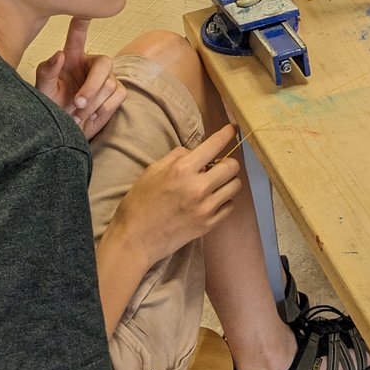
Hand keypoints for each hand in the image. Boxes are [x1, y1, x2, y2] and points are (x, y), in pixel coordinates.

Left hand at [35, 18, 126, 139]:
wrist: (67, 129)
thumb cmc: (53, 106)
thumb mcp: (44, 89)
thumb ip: (47, 71)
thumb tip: (59, 54)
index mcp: (73, 57)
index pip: (78, 35)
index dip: (82, 22)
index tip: (83, 10)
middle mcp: (92, 63)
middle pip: (104, 63)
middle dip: (91, 86)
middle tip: (77, 103)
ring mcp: (108, 76)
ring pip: (109, 84)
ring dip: (92, 104)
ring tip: (76, 115)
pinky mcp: (117, 92)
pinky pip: (118, 96)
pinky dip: (103, 109)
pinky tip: (90, 116)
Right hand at [109, 124, 242, 264]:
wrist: (134, 240)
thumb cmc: (139, 203)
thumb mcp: (152, 171)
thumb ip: (177, 157)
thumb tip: (195, 152)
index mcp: (183, 170)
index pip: (214, 145)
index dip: (227, 134)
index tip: (234, 129)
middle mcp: (199, 187)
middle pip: (233, 166)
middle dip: (227, 162)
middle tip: (217, 166)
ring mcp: (206, 208)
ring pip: (235, 186)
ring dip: (227, 181)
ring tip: (214, 184)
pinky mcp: (209, 224)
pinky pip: (230, 206)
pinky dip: (224, 200)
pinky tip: (211, 201)